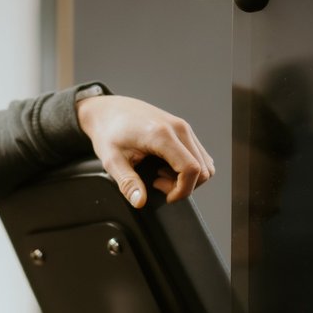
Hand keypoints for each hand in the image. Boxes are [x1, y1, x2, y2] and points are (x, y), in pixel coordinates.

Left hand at [76, 95, 214, 206]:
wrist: (108, 110)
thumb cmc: (108, 132)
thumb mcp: (112, 161)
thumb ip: (128, 183)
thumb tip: (139, 202)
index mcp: (162, 135)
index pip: (191, 169)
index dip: (182, 191)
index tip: (165, 196)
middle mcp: (178, 128)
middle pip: (203, 169)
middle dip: (184, 186)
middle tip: (157, 184)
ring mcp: (183, 127)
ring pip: (205, 163)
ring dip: (187, 177)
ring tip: (161, 175)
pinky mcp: (183, 129)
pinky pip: (199, 154)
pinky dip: (188, 167)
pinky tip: (166, 167)